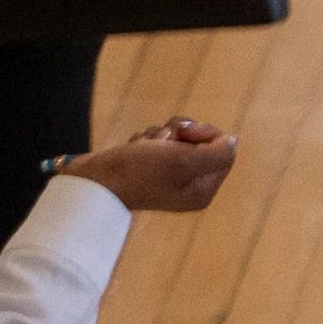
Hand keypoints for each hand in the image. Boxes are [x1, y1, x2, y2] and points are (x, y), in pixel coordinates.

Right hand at [60, 118, 237, 213]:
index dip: (206, 134)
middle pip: (200, 141)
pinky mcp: (146, 166)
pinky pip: (155, 141)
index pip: (224, 150)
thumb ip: (217, 153)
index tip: (185, 133)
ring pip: (176, 137)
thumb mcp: (184, 161)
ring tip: (141, 147)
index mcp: (202, 190)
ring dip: (158, 135)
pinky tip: (132, 149)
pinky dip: (144, 140)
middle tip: (162, 141)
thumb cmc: (136, 171)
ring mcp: (166, 176)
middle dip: (179, 133)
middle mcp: (187, 185)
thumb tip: (232, 141)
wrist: (90, 181)